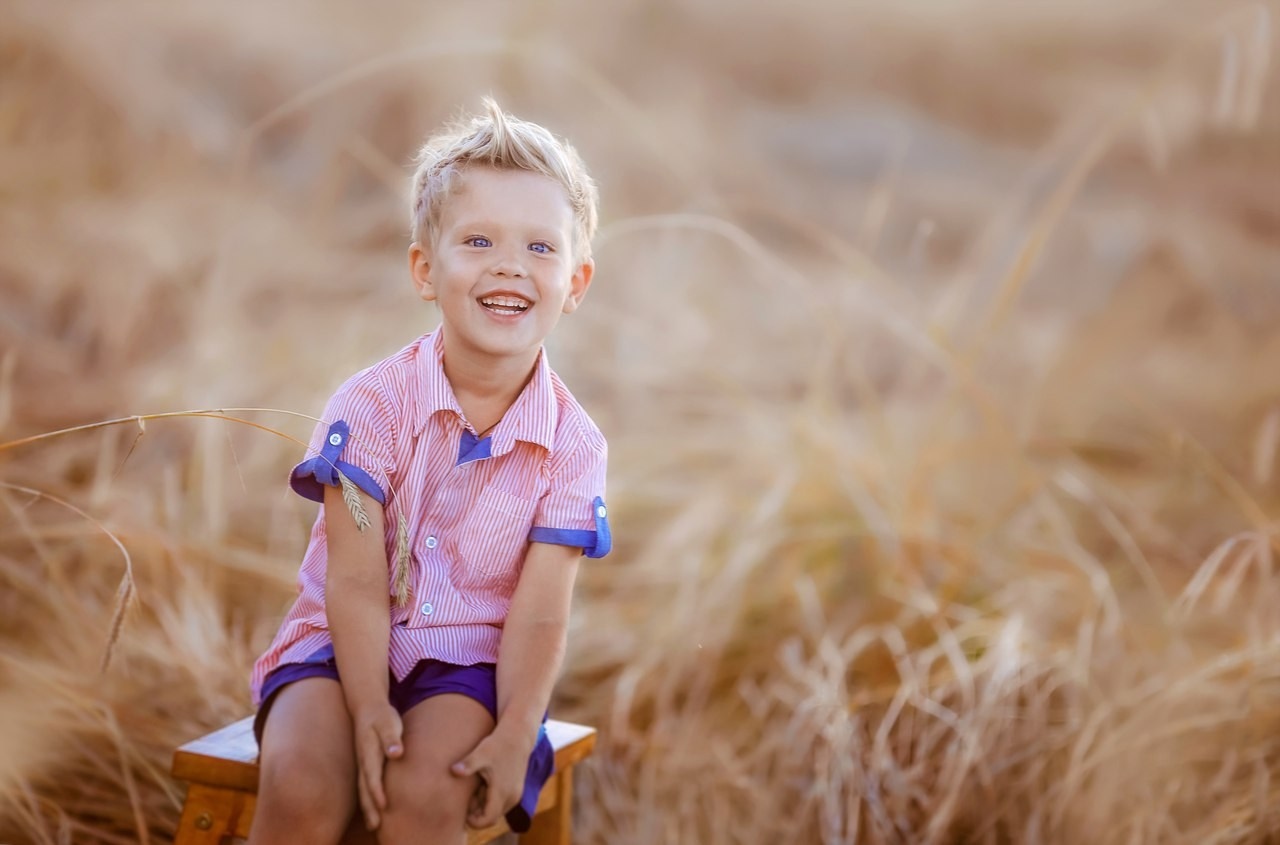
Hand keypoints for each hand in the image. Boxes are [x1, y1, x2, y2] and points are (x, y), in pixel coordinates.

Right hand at [352, 702, 404, 830]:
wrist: (366, 708)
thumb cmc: (382, 715)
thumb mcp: (388, 721)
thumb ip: (391, 738)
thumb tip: (396, 753)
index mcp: (369, 751)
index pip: (372, 774)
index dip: (376, 791)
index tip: (383, 806)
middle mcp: (363, 761)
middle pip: (364, 788)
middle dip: (369, 807)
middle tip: (375, 826)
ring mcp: (362, 764)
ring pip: (363, 790)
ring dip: (367, 808)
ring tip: (373, 826)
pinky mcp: (366, 766)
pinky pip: (365, 786)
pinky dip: (368, 800)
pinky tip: (374, 812)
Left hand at [450, 728, 532, 828]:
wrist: (518, 735)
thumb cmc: (498, 744)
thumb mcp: (482, 753)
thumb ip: (468, 764)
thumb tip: (453, 770)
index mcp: (502, 792)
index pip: (487, 820)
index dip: (474, 821)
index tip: (463, 812)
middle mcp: (512, 797)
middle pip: (491, 817)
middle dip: (478, 812)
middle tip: (469, 795)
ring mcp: (516, 794)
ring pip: (497, 811)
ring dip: (484, 805)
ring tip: (478, 786)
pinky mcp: (516, 790)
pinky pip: (502, 804)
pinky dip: (492, 799)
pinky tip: (485, 783)